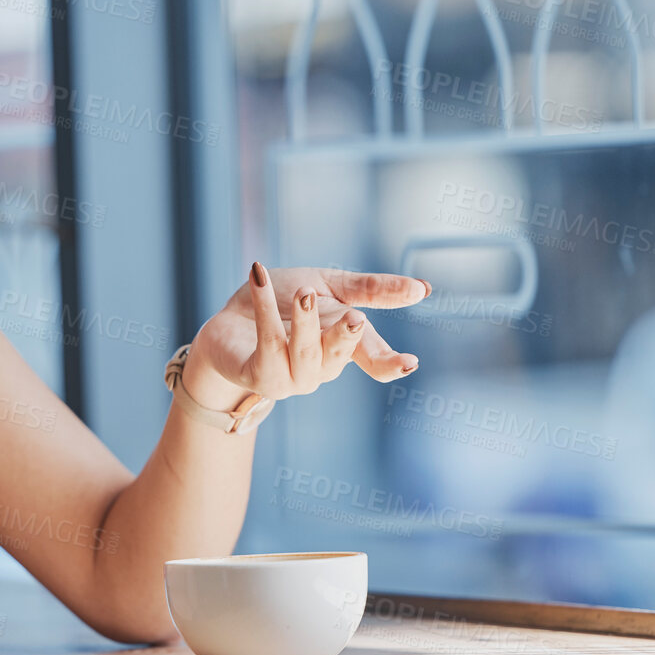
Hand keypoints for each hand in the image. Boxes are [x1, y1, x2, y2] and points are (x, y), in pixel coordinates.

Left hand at [179, 264, 429, 412]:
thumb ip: (371, 290)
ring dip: (306, 321)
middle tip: (355, 317)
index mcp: (344, 347)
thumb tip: (422, 289)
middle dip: (347, 337)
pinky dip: (264, 308)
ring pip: (304, 351)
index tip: (409, 363)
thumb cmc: (284, 302)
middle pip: (340, 354)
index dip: (389, 363)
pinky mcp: (259, 376)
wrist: (231, 317)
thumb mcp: (330, 286)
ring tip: (304, 292)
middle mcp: (321, 368)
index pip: (373, 358)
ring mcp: (291, 378)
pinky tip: (258, 277)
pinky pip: (267, 343)